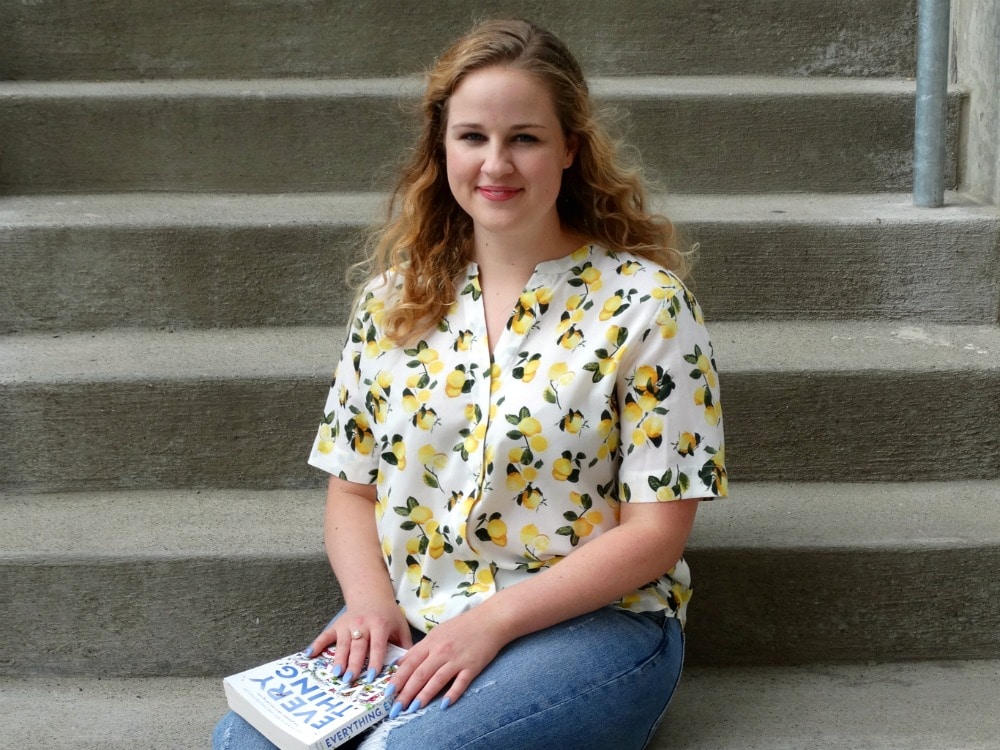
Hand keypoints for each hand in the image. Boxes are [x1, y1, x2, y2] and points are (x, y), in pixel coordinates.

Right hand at [306, 600, 413, 684]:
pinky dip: (317, 644)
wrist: (371, 595)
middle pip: (358, 647)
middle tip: (350, 680)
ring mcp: (348, 624)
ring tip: (336, 674)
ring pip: (342, 644)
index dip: (375, 661)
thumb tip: (410, 669)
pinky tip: (309, 655)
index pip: (378, 646)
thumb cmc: (388, 616)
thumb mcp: (401, 626)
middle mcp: (363, 624)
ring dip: (339, 659)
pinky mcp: (337, 625)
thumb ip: (405, 646)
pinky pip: (325, 635)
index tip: (372, 677)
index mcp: (380, 625)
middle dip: (354, 664)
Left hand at [386, 606, 509, 714]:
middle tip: (395, 709)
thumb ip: (419, 649)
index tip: (387, 693)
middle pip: (420, 674)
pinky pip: (461, 683)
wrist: (489, 620)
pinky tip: (444, 705)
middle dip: (405, 693)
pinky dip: (452, 694)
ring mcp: (457, 659)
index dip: (397, 679)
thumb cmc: (462, 627)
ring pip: (437, 680)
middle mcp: (441, 651)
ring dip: (424, 696)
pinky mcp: (472, 666)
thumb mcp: (436, 633)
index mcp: (431, 642)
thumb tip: (400, 663)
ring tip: (412, 709)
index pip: (409, 663)